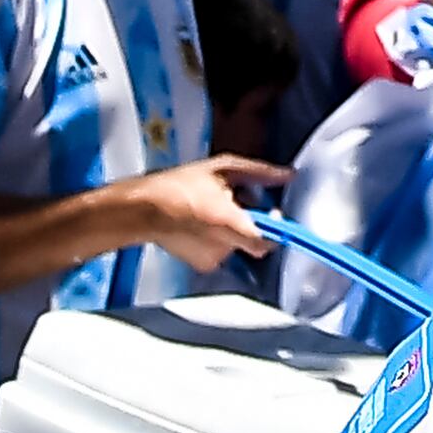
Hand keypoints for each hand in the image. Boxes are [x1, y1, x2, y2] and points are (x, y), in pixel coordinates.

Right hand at [125, 156, 285, 267]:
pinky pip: (222, 252)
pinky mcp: (203, 265)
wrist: (143, 209)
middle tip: (236, 202)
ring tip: (212, 210)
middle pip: (255, 240)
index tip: (272, 212)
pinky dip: (217, 239)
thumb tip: (289, 175)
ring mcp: (213, 259)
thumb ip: (260, 172)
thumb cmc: (179, 185)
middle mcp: (224, 247)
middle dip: (251, 222)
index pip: (269, 241)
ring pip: (237, 244)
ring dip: (232, 229)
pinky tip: (201, 223)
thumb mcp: (222, 167)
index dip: (277, 228)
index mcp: (230, 223)